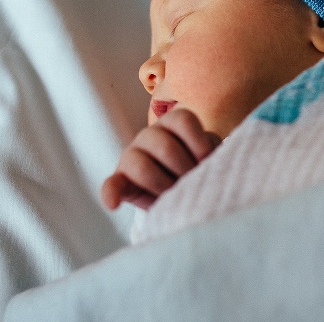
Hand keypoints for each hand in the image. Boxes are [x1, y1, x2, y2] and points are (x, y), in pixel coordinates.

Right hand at [101, 108, 220, 209]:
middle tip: (192, 184)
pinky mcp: (121, 179)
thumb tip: (212, 165)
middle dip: (183, 170)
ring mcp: (132, 155)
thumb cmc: (198, 167)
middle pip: (165, 146)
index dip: (199, 144)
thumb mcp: (209, 156)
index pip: (184, 120)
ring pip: (140, 165)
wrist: (182, 189)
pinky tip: (113, 204)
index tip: (208, 161)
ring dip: (161, 185)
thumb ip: (212, 154)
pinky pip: (111, 184)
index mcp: (174, 122)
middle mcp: (151, 134)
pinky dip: (111, 193)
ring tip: (174, 195)